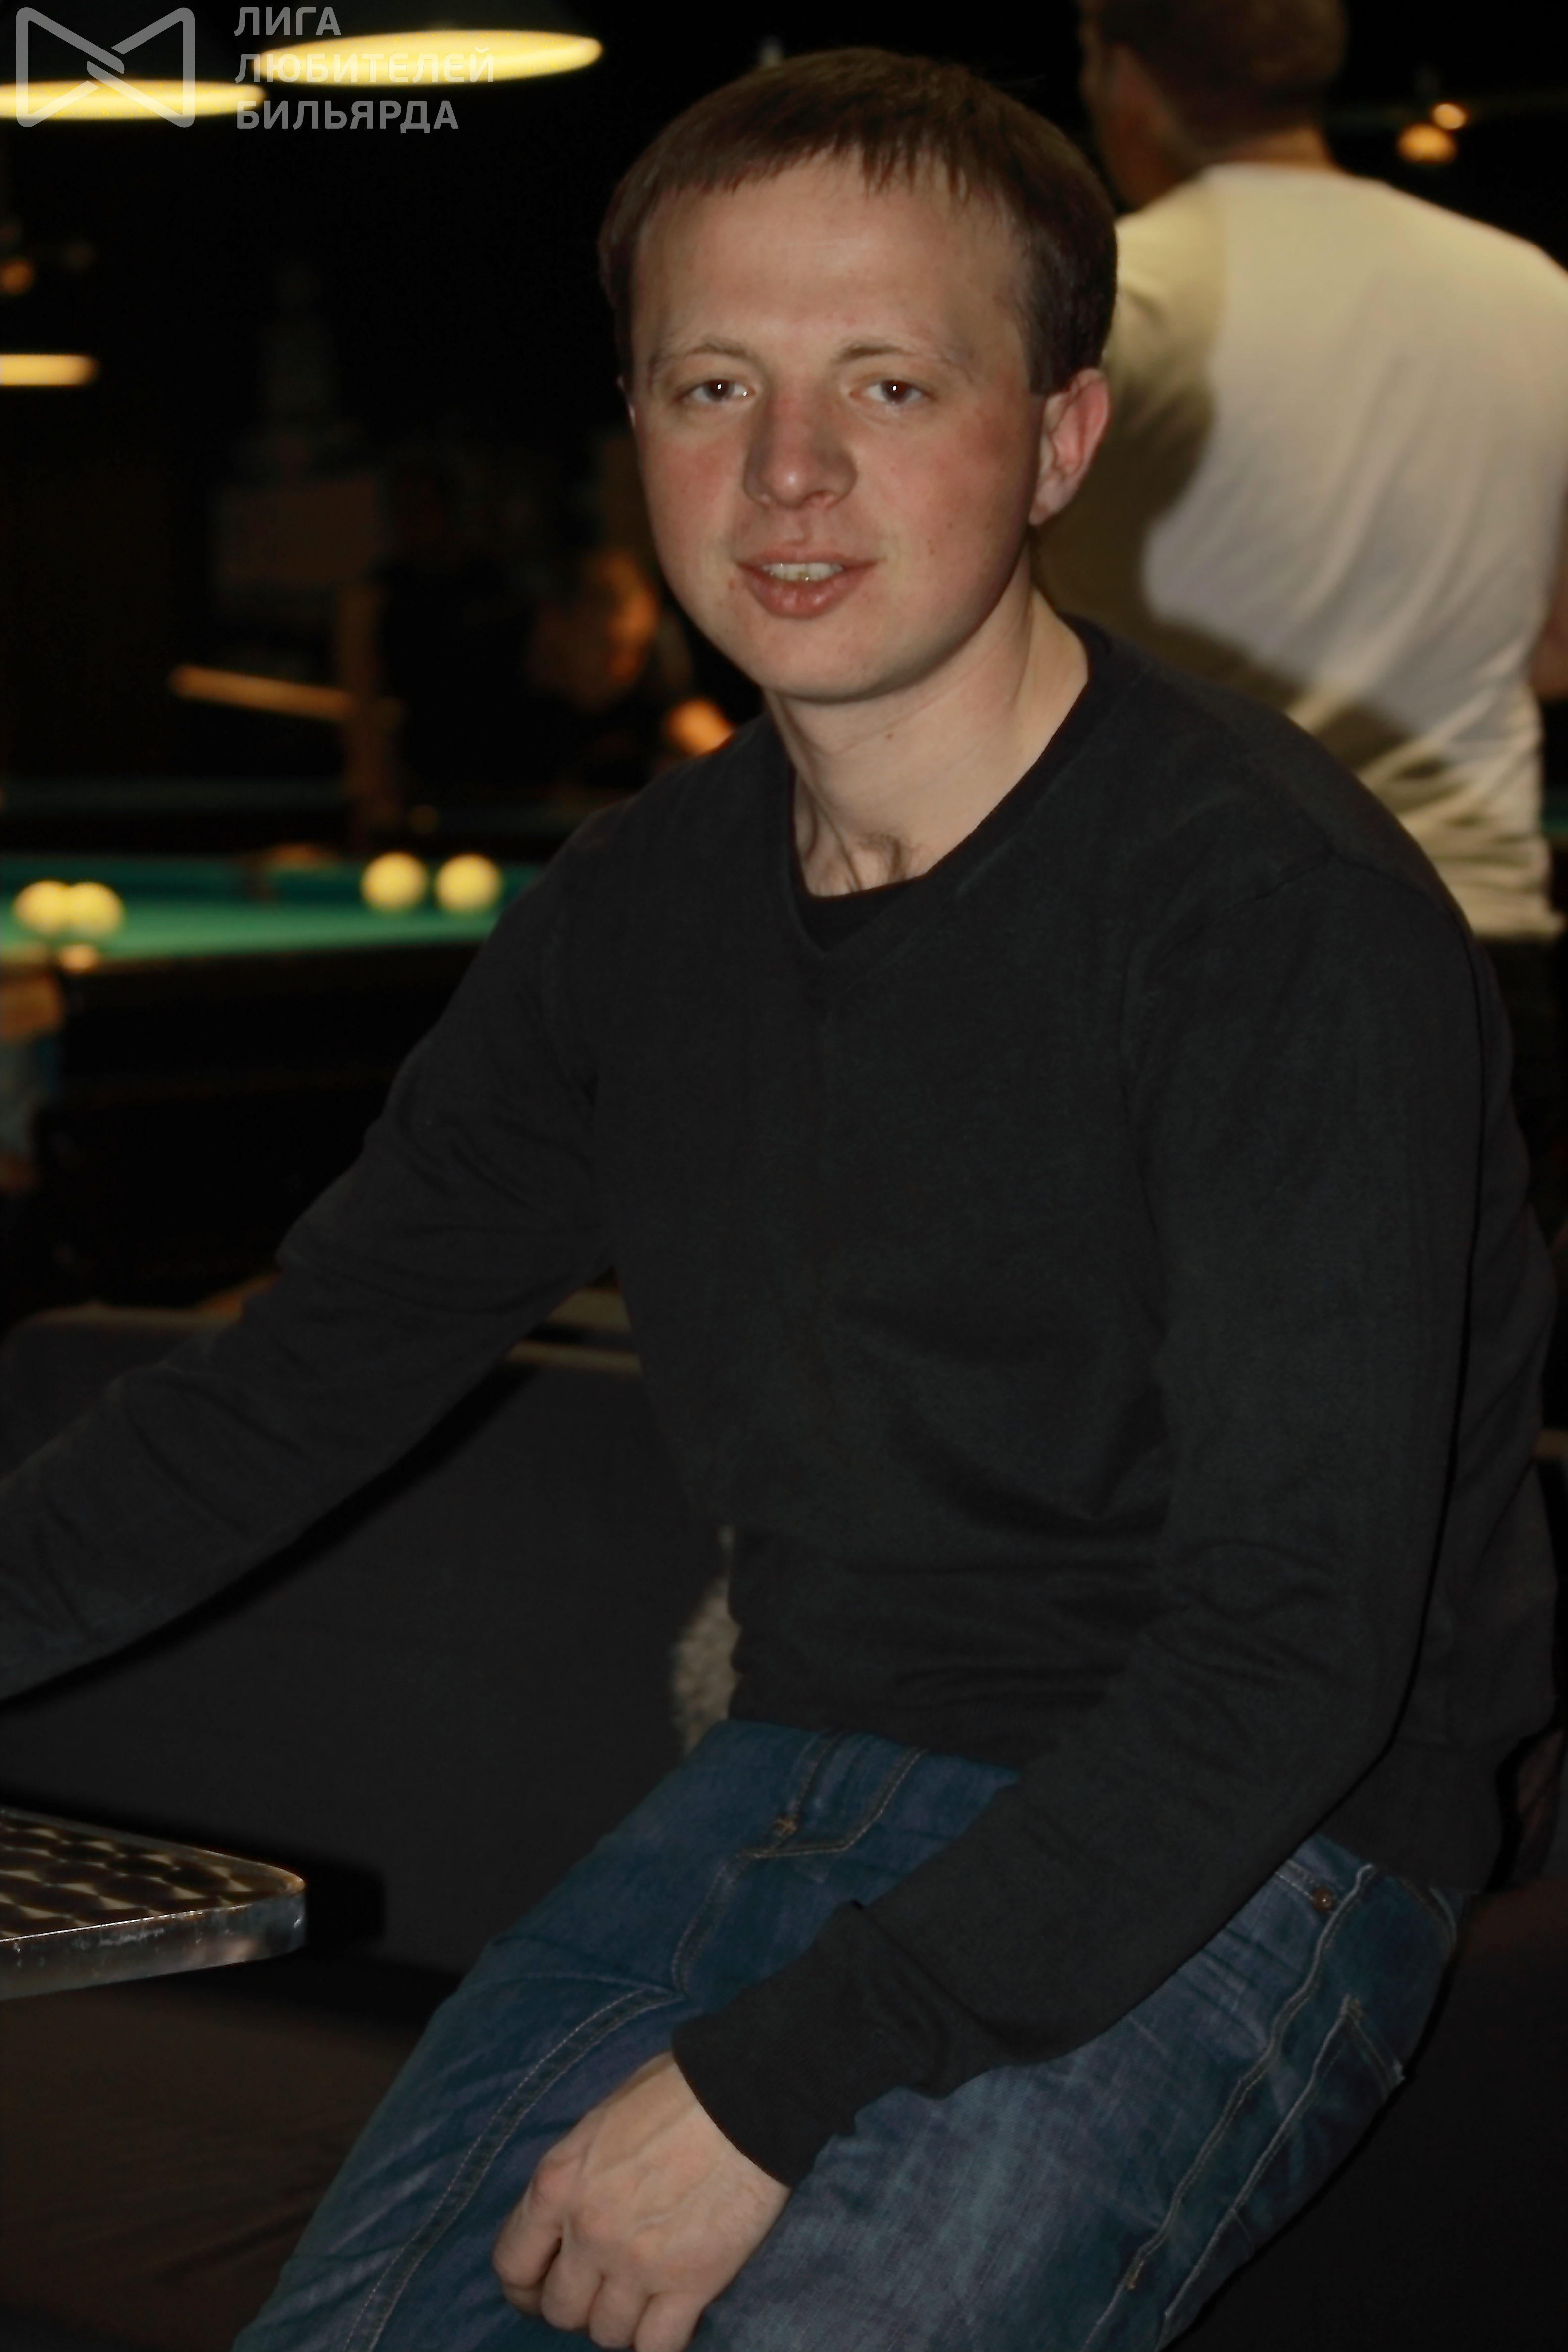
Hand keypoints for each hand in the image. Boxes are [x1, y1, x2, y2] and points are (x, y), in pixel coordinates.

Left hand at [493, 2051, 790, 2351]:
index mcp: (558, 2183)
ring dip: (621, 2319)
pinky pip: (656, 2347)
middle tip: (602, 2287)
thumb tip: (566, 2218)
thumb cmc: (675, 2092)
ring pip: (607, 2333)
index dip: (526, 2286)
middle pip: (560, 2310)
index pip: (512, 2266)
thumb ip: (575, 2177)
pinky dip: (659, 2341)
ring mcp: (640, 2262)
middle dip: (578, 2302)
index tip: (543, 2286)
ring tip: (641, 2296)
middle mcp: (590, 2231)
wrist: (748, 2091)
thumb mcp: (599, 2122)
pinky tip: (670, 2315)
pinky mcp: (692, 2281)